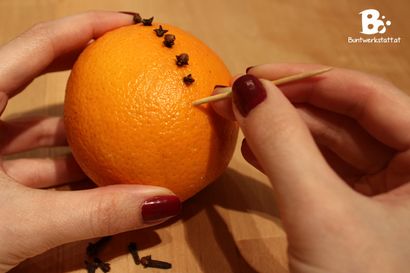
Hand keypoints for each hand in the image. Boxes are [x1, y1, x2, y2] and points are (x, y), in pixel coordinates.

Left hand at [0, 12, 179, 272]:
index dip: (85, 27)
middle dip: (85, 69)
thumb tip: (163, 201)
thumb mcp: (19, 223)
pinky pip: (35, 164)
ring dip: (83, 134)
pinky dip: (68, 169)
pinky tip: (101, 178)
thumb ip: (96, 213)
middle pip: (37, 76)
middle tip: (129, 65)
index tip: (129, 24)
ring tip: (126, 132)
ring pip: (39, 130)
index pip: (34, 46)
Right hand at [212, 64, 409, 271]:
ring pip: (330, 146)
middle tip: (239, 98)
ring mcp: (387, 198)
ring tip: (241, 121)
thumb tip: (244, 89)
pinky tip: (255, 150)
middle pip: (347, 119)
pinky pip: (322, 173)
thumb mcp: (320, 213)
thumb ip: (282, 145)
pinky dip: (287, 159)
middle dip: (288, 107)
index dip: (309, 79)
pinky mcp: (358, 216)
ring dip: (283, 132)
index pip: (370, 96)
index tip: (255, 75)